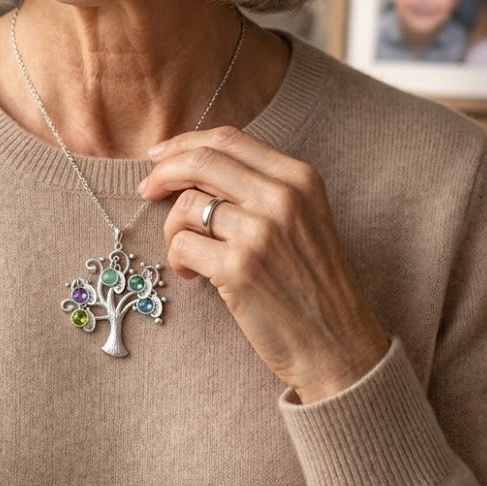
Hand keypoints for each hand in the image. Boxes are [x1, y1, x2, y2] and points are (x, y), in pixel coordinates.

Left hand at [138, 125, 388, 402]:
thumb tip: (190, 165)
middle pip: (200, 161)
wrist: (339, 346)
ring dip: (173, 229)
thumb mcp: (302, 217)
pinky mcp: (238, 268)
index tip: (160, 155)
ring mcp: (260, 232)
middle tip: (147, 189)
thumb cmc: (312, 282)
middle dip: (163, 172)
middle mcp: (282, 198)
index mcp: (299, 178)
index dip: (185, 142)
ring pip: (186, 206)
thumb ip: (258, 186)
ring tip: (189, 253)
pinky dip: (177, 260)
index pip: (228, 139)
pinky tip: (192, 275)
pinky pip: (181, 245)